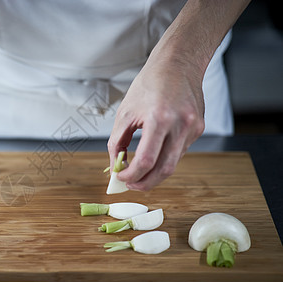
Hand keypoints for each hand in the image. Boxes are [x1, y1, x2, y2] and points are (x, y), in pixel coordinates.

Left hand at [107, 54, 204, 190]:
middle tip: (131, 184)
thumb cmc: (150, 84)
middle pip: (164, 170)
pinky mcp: (199, 128)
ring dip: (155, 172)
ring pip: (174, 163)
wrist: (177, 64)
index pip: (146, 161)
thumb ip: (118, 142)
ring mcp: (193, 128)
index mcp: (159, 118)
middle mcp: (181, 125)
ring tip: (139, 170)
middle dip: (146, 183)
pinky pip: (180, 152)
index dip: (132, 175)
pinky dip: (165, 157)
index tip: (121, 178)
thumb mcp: (125, 112)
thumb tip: (115, 166)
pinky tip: (156, 152)